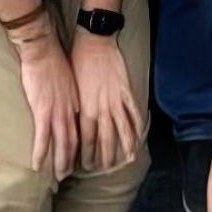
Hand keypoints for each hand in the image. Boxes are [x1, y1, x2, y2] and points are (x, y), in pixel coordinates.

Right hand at [14, 28, 80, 180]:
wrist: (43, 50)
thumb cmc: (55, 61)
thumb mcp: (71, 80)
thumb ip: (72, 96)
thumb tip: (73, 106)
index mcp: (77, 103)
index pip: (82, 130)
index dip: (81, 147)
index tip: (79, 158)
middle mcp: (71, 111)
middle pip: (74, 142)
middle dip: (71, 161)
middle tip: (67, 176)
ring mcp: (57, 112)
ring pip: (61, 144)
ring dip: (60, 162)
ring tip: (57, 177)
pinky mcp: (43, 111)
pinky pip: (43, 138)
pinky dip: (41, 154)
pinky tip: (37, 166)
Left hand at [70, 34, 141, 174]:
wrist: (94, 42)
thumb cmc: (78, 63)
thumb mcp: (73, 89)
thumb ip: (78, 108)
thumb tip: (78, 125)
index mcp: (86, 110)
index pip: (87, 139)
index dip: (87, 154)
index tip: (86, 166)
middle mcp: (101, 109)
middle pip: (106, 139)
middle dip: (106, 156)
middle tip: (106, 168)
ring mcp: (116, 100)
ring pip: (122, 129)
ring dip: (125, 146)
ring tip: (128, 160)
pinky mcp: (125, 91)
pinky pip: (133, 112)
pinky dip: (137, 126)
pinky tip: (139, 136)